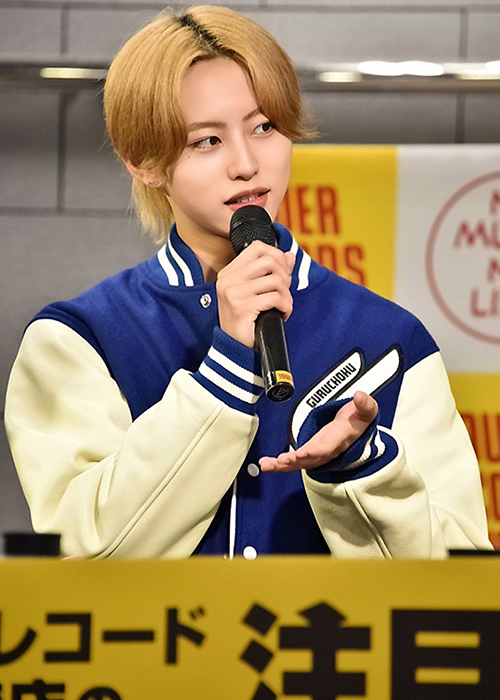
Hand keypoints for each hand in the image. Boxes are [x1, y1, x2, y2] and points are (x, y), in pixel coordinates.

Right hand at [216, 241, 294, 348]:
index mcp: (229, 273)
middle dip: (285, 277)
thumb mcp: (257, 293)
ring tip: (283, 307)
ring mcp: (233, 293)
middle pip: (269, 261)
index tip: (282, 274)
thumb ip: (272, 272)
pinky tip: (282, 315)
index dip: (276, 256)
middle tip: (283, 294)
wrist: (235, 349)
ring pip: (275, 280)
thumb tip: (289, 255)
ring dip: (286, 295)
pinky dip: (286, 307)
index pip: (257, 248)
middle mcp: (228, 280)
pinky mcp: (242, 307)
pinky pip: (275, 298)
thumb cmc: (247, 322)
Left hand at [259, 391, 378, 472]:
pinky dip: (280, 464)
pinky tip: (267, 464)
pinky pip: (294, 461)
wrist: (357, 429)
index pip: (328, 447)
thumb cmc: (359, 420)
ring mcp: (318, 453)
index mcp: (341, 438)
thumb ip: (365, 404)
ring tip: (266, 465)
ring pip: (300, 463)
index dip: (315, 451)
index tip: (302, 453)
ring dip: (283, 465)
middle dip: (295, 461)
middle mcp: (328, 449)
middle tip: (280, 461)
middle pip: (310, 459)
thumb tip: (360, 396)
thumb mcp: (367, 409)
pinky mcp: (309, 453)